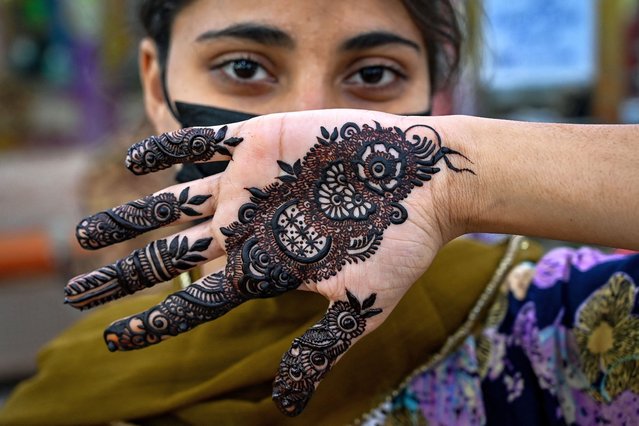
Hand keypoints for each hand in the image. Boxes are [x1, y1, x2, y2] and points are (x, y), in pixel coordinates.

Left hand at [65, 110, 473, 415]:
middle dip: (124, 275)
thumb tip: (285, 406)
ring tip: (84, 235)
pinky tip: (134, 162)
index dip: (156, 322)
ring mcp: (249, 185)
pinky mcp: (260, 142)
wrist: (425, 179)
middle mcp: (249, 227)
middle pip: (171, 256)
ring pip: (174, 203)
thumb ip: (317, 348)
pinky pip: (201, 143)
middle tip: (75, 292)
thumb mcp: (359, 306)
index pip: (197, 302)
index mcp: (266, 268)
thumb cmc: (400, 246)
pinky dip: (166, 151)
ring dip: (129, 218)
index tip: (114, 340)